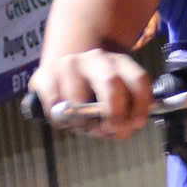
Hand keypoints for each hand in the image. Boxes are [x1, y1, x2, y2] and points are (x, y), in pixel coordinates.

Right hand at [30, 50, 150, 137]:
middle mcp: (96, 58)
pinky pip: (53, 100)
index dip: (141, 104)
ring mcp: (69, 64)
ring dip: (82, 120)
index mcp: (120, 62)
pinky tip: (64, 120)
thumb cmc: (94, 97)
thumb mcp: (115, 104)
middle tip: (111, 128)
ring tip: (83, 126)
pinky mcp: (45, 75)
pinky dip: (59, 117)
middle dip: (114, 112)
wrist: (64, 77)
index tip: (137, 123)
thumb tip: (120, 129)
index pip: (137, 78)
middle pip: (111, 82)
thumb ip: (123, 118)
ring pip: (78, 96)